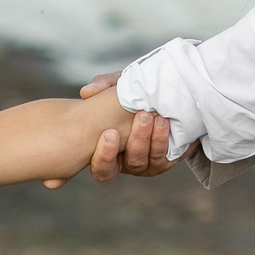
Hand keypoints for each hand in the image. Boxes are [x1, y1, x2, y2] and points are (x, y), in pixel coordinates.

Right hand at [52, 74, 176, 185]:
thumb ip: (102, 85)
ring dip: (143, 139)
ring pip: (137, 162)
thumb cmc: (136, 98)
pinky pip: (160, 158)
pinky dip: (160, 140)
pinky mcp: (162, 163)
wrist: (167, 101)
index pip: (98, 167)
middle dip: (115, 149)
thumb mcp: (119, 87)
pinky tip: (162, 123)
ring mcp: (141, 165)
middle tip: (126, 124)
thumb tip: (87, 92)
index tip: (108, 133)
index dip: (102, 156)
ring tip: (148, 116)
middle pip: (111, 169)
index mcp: (104, 150)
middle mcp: (121, 162)